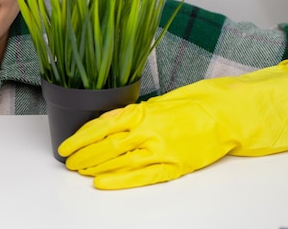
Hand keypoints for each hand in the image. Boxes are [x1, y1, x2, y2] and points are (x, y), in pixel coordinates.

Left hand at [58, 60, 287, 189]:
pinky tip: (101, 183)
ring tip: (80, 171)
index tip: (64, 146)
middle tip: (69, 162)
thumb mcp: (153, 104)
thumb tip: (101, 128)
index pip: (99, 126)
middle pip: (104, 147)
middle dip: (82, 155)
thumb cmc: (188, 106)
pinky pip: (140, 176)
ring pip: (117, 162)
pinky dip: (118, 180)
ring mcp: (159, 150)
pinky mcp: (172, 166)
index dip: (78, 138)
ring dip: (95, 168)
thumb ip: (128, 117)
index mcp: (139, 112)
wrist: (222, 115)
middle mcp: (146, 131)